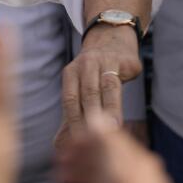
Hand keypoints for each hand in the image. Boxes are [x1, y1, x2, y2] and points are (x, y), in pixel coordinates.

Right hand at [55, 113, 177, 182]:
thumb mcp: (114, 175)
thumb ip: (106, 144)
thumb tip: (98, 115)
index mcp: (140, 163)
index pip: (111, 140)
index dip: (86, 139)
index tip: (64, 144)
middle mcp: (141, 177)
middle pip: (105, 160)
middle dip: (80, 159)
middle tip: (56, 162)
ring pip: (103, 180)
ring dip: (79, 178)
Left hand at [57, 23, 140, 147]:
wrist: (113, 39)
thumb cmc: (95, 72)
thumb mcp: (81, 86)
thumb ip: (73, 113)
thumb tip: (58, 143)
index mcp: (71, 73)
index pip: (70, 100)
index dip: (73, 121)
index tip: (77, 142)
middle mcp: (85, 65)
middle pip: (87, 95)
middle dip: (90, 118)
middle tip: (93, 141)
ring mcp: (105, 61)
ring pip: (105, 88)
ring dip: (107, 110)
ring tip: (110, 130)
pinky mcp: (123, 62)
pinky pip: (121, 81)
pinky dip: (120, 99)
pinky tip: (122, 115)